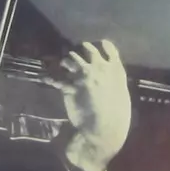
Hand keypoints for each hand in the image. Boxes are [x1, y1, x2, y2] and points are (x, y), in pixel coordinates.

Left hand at [45, 40, 130, 170]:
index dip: (104, 45)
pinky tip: (47, 80)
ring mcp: (83, 75)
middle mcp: (98, 68)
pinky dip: (51, 80)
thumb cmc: (117, 114)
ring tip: (64, 64)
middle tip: (78, 52)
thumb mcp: (121, 93)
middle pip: (88, 49)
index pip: (109, 49)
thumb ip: (115, 81)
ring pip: (71, 59)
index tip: (100, 43)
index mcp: (115, 69)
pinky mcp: (70, 86)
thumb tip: (110, 79)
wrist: (104, 127)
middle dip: (82, 48)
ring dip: (67, 61)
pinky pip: (57, 80)